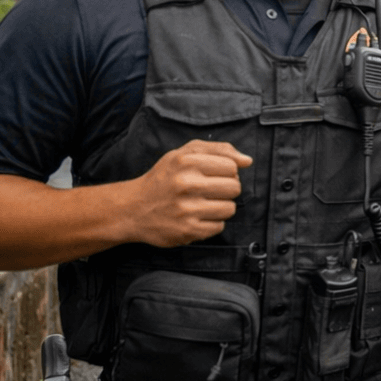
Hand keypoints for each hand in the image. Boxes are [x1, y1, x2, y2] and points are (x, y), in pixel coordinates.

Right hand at [133, 140, 250, 247]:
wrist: (133, 208)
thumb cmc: (164, 178)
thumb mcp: (184, 154)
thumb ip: (219, 150)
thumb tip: (248, 160)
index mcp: (186, 162)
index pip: (232, 166)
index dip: (227, 171)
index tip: (214, 175)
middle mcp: (186, 184)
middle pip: (235, 187)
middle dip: (226, 189)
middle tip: (209, 190)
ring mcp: (187, 209)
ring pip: (230, 208)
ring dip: (221, 207)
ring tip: (203, 204)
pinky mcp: (187, 230)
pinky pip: (219, 226)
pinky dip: (212, 222)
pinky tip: (197, 216)